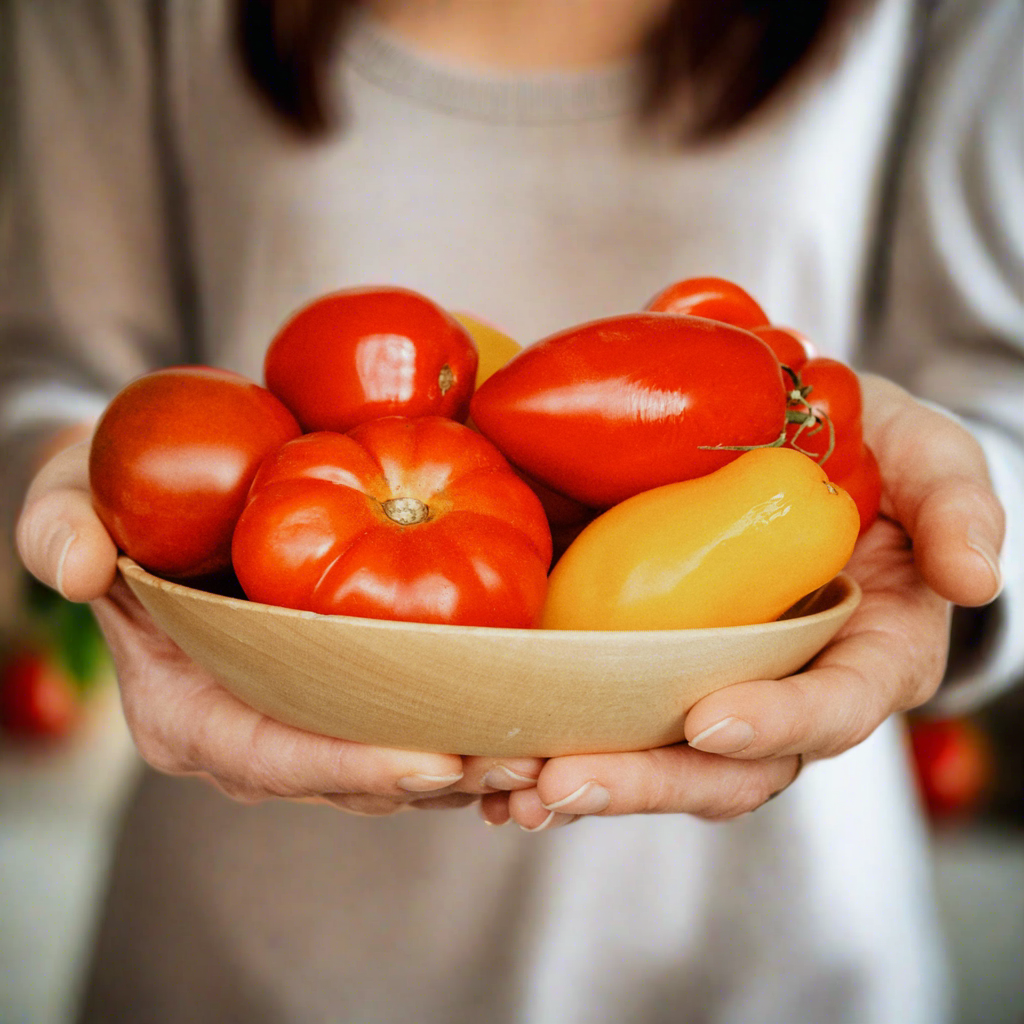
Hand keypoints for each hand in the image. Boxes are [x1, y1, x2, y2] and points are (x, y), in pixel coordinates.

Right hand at [16, 438, 543, 813]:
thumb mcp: (67, 494)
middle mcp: (253, 734)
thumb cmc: (114, 500)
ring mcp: (306, 719)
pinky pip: (413, 721)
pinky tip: (530, 710)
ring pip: (394, 762)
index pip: (273, 757)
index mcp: (187, 712)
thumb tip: (78, 563)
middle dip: (436, 776)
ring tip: (543, 747)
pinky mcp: (348, 691)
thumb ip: (60, 524)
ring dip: (469, 761)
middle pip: (352, 776)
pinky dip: (468, 722)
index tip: (434, 762)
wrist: (160, 500)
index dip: (351, 766)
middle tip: (521, 762)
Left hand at [503, 376, 1005, 829]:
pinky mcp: (655, 665)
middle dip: (648, 782)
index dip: (779, 723)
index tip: (709, 720)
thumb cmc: (873, 455)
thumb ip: (957, 505)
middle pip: (728, 768)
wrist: (799, 444)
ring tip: (504, 788)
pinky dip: (553, 745)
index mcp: (868, 656)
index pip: (835, 710)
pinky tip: (488, 764)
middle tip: (561, 785)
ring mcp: (715, 683)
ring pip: (658, 760)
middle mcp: (788, 690)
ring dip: (583, 779)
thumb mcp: (928, 457)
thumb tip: (976, 578)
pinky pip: (609, 719)